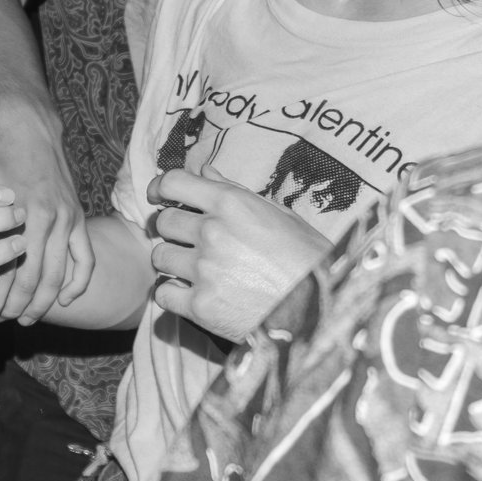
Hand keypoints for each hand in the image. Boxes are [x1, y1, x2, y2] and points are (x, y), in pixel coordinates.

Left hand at [0, 103, 91, 325]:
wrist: (30, 128)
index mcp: (22, 213)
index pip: (9, 269)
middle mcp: (49, 218)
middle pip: (34, 278)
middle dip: (15, 306)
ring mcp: (68, 218)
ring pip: (58, 274)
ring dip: (42, 302)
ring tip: (25, 320)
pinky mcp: (79, 216)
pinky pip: (85, 258)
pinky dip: (77, 283)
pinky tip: (65, 302)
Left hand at [146, 168, 331, 341]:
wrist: (323, 310)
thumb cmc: (308, 259)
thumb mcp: (279, 215)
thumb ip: (235, 191)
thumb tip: (204, 170)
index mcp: (232, 204)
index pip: (173, 182)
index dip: (160, 188)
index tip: (159, 196)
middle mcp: (212, 232)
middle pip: (163, 222)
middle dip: (172, 230)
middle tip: (188, 242)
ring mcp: (204, 270)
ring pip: (159, 258)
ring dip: (171, 263)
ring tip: (194, 271)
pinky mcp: (201, 307)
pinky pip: (163, 294)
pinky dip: (173, 296)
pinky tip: (193, 295)